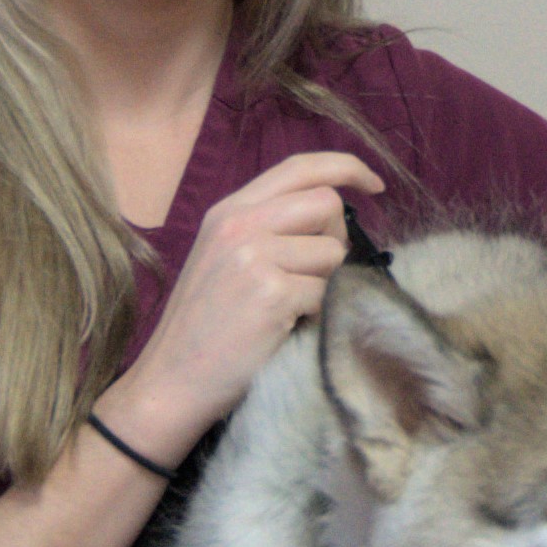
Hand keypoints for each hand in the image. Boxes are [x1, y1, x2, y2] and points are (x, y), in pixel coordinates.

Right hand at [103, 152, 383, 460]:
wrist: (171, 379)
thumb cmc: (204, 328)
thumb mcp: (223, 259)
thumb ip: (266, 229)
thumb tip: (331, 219)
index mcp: (228, 211)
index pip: (299, 167)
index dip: (345, 168)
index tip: (375, 185)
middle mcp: (240, 224)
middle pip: (326, 203)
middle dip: (338, 237)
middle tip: (319, 273)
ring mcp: (254, 255)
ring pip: (333, 251)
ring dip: (327, 282)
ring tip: (292, 307)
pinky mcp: (271, 293)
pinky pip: (327, 293)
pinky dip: (317, 314)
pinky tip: (286, 328)